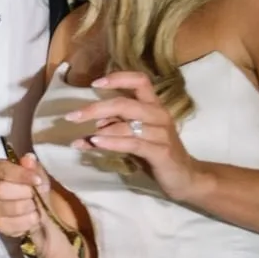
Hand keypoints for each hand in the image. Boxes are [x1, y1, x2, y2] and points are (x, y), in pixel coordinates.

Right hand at [0, 153, 50, 244]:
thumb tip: (28, 159)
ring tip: (36, 206)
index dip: (21, 175)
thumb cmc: (34, 186)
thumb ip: (33, 166)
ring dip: (26, 208)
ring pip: (6, 208)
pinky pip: (10, 225)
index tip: (37, 180)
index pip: (2, 170)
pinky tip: (33, 218)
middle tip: (35, 194)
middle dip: (23, 192)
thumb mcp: (38, 173)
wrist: (40, 209)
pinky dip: (26, 222)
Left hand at [67, 72, 203, 203]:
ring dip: (101, 130)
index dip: (118, 78)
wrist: (186, 178)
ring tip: (83, 137)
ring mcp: (161, 133)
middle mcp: (159, 114)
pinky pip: (133, 143)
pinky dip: (112, 142)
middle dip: (96, 108)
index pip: (140, 80)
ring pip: (127, 124)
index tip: (94, 83)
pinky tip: (96, 144)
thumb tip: (91, 126)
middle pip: (125, 103)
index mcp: (154, 106)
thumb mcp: (136, 138)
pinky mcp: (161, 152)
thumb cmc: (158, 155)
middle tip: (72, 116)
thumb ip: (117, 129)